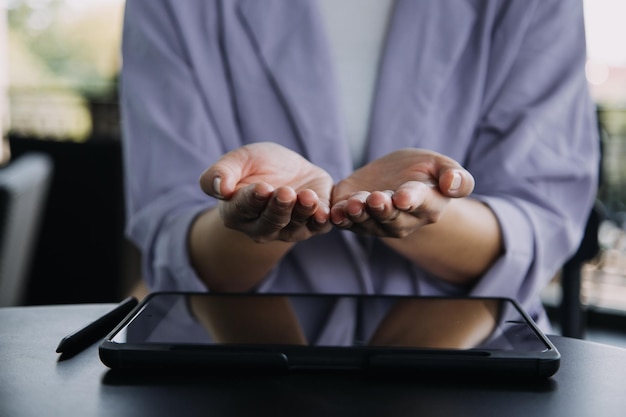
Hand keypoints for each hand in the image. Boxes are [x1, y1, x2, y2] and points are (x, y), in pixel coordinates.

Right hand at [199, 142, 332, 242]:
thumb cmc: (257, 165)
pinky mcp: (314, 225)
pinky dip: (321, 220)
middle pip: (270, 222)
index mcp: (236, 212)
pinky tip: (324, 212)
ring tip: (307, 196)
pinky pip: (318, 227)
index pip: (242, 209)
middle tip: (285, 192)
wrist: (289, 169)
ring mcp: (289, 230)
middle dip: (278, 208)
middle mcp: (261, 228)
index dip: (251, 199)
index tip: (261, 188)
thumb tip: (220, 188)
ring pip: (295, 226)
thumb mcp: (238, 160)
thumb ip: (221, 172)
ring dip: (302, 212)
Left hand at [330, 148, 474, 237]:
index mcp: (427, 206)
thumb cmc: (424, 171)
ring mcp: (376, 223)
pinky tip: (334, 211)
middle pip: (391, 217)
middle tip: (376, 199)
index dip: (412, 200)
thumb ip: (456, 176)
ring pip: (367, 222)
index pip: (421, 204)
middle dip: (382, 209)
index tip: (403, 197)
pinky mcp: (353, 218)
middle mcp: (402, 220)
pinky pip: (346, 221)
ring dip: (359, 214)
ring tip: (354, 204)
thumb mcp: (442, 165)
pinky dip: (340, 218)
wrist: (395, 176)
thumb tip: (453, 184)